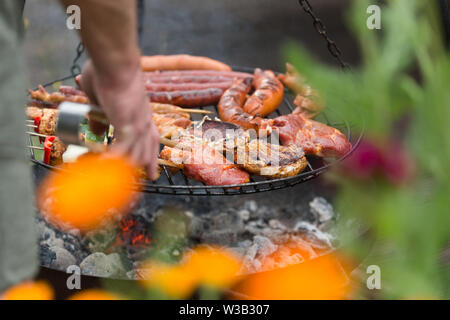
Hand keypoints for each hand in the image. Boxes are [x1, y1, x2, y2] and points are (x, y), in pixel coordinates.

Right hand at [80, 60, 159, 179]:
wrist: (115, 63)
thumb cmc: (109, 73)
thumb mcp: (102, 99)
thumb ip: (100, 117)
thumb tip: (96, 134)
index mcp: (142, 115)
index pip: (151, 142)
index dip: (151, 158)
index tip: (152, 173)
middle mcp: (144, 123)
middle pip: (147, 153)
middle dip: (144, 169)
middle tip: (138, 183)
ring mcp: (138, 126)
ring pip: (137, 156)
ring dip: (125, 168)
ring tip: (112, 176)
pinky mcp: (128, 126)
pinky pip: (121, 151)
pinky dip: (111, 161)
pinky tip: (100, 166)